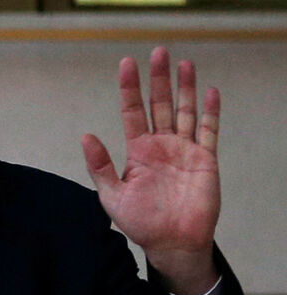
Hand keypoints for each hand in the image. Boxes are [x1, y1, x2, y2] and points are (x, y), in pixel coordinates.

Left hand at [81, 46, 219, 294]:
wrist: (171, 243)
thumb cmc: (140, 222)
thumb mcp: (111, 195)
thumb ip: (99, 165)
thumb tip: (85, 135)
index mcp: (137, 151)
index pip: (132, 111)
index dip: (130, 87)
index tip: (126, 63)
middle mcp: (161, 145)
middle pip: (159, 104)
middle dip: (159, 78)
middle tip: (159, 51)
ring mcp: (184, 150)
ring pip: (185, 111)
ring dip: (185, 87)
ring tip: (184, 62)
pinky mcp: (205, 159)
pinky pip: (209, 130)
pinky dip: (210, 111)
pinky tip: (209, 91)